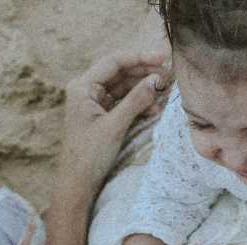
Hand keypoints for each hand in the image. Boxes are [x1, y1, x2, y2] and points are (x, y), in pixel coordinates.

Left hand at [59, 48, 172, 196]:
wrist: (78, 184)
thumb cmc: (89, 156)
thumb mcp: (115, 126)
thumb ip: (136, 101)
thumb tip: (157, 81)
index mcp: (83, 87)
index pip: (114, 62)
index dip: (140, 58)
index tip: (162, 58)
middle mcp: (87, 91)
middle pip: (120, 73)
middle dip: (144, 73)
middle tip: (168, 74)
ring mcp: (94, 104)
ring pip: (123, 88)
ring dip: (143, 89)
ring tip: (163, 92)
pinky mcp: (102, 117)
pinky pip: (123, 103)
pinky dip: (138, 104)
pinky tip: (153, 109)